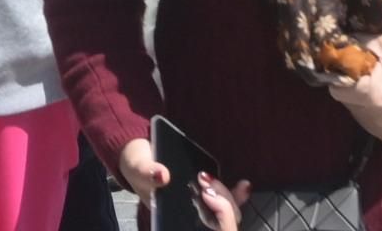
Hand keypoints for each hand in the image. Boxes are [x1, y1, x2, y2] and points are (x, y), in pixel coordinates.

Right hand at [114, 138, 248, 230]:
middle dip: (221, 203)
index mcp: (174, 220)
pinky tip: (244, 185)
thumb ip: (147, 172)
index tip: (206, 194)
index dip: (216, 218)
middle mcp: (191, 221)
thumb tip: (162, 175)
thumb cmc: (137, 167)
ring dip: (230, 198)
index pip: (203, 229)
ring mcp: (202, 212)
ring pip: (227, 216)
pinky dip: (237, 196)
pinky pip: (228, 204)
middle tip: (205, 179)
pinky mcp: (209, 200)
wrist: (140, 157)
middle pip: (219, 225)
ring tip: (213, 178)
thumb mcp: (138, 168)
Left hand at [325, 32, 381, 151]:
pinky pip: (378, 128)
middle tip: (372, 78)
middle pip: (348, 104)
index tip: (351, 69)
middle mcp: (376, 120)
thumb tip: (336, 48)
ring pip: (361, 118)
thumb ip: (358, 46)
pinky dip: (381, 118)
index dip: (340, 76)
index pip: (336, 88)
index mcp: (372, 95)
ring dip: (366, 105)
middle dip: (354, 90)